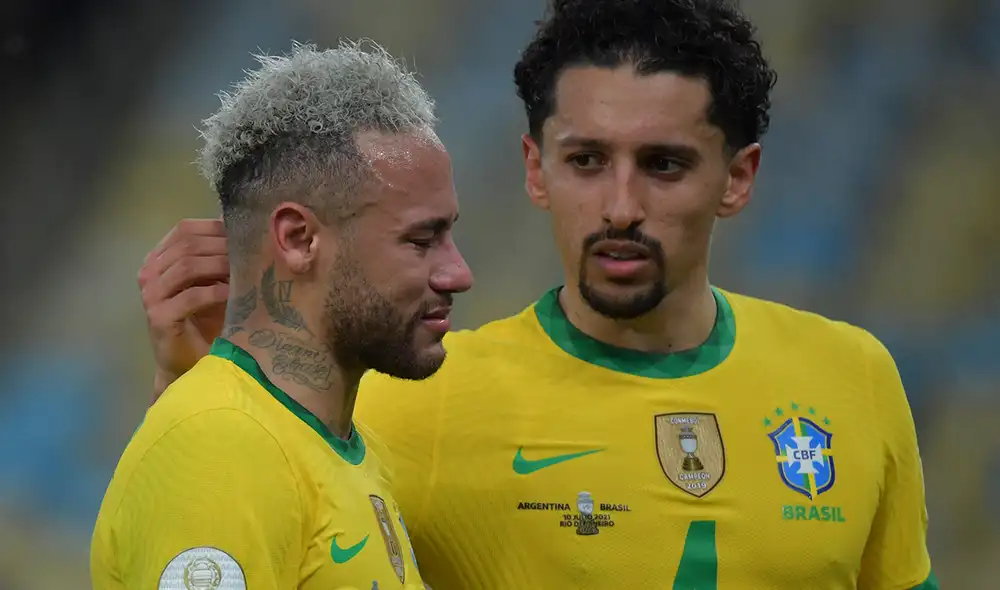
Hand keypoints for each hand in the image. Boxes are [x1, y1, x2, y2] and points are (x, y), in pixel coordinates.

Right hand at [139, 219, 230, 400]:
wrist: (192, 362)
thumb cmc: (208, 319)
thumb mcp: (215, 281)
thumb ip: (221, 256)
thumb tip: (248, 228)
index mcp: (160, 258)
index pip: (185, 229)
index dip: (215, 228)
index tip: (244, 235)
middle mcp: (150, 272)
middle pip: (187, 244)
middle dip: (222, 246)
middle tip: (250, 252)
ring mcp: (151, 294)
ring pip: (187, 266)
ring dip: (219, 264)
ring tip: (245, 269)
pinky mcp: (159, 317)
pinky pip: (190, 296)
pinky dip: (215, 291)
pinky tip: (234, 293)